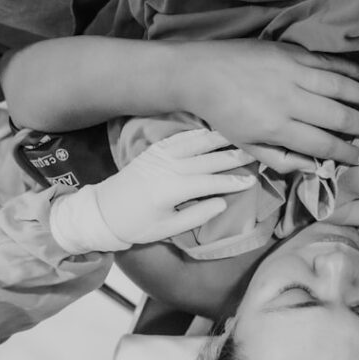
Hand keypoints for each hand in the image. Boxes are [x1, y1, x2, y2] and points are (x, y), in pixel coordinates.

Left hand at [50, 129, 255, 252]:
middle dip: (233, 156)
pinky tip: (213, 130)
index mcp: (170, 190)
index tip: (252, 179)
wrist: (102, 211)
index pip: (210, 183)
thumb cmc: (136, 225)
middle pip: (207, 159)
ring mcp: (159, 155)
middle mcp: (166, 168)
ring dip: (219, 139)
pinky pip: (180, 138)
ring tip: (239, 134)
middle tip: (256, 151)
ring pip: (195, 143)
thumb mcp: (167, 229)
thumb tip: (222, 203)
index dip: (233, 181)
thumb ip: (196, 216)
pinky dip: (198, 133)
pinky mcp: (154, 150)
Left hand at [175, 40, 358, 171]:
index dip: (347, 152)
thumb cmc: (224, 114)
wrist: (199, 73)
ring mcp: (292, 73)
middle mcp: (289, 101)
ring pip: (339, 87)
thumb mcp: (247, 146)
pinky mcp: (291, 53)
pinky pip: (328, 62)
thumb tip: (313, 168)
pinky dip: (351, 68)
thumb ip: (281, 159)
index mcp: (277, 128)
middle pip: (337, 116)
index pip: (322, 143)